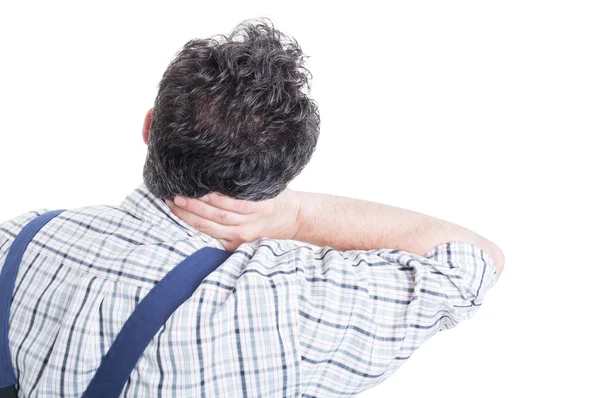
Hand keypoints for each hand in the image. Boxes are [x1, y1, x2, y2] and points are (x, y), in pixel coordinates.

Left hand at [166, 188, 300, 250]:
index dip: (213, 198)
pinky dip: (197, 228)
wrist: (292, 218)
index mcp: (261, 206)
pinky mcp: (237, 244)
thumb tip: (220, 165)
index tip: (196, 187)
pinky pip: (213, 237)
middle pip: (218, 216)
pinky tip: (183, 219)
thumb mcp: (269, 185)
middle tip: (176, 196)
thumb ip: (248, 181)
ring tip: (174, 205)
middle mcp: (251, 224)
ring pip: (211, 228)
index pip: (232, 203)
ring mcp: (243, 236)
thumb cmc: (277, 196)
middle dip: (194, 207)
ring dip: (190, 217)